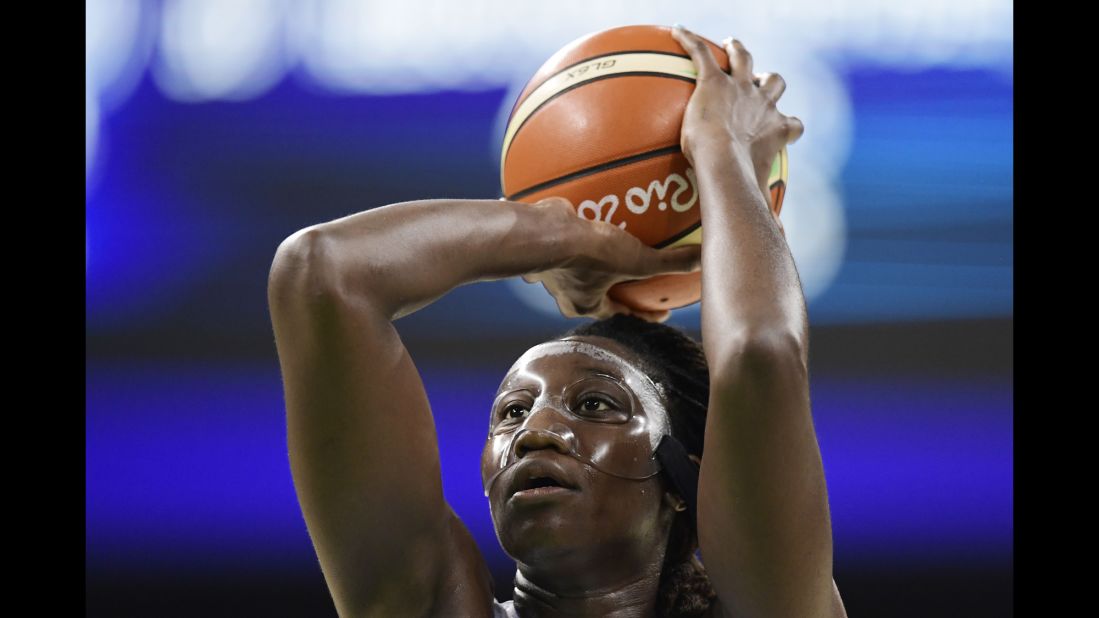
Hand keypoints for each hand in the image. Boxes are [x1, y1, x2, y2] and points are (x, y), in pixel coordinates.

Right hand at [522, 197, 701, 322]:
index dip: (643, 314)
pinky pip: (565, 234)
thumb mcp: (637, 260)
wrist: (541, 232)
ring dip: (595, 258)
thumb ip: (669, 262)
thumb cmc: (587, 254)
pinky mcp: (546, 238)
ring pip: (579, 266)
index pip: (621, 315)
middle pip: (597, 293)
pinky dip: (576, 227)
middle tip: (636, 276)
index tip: (660, 310)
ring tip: (614, 241)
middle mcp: (566, 290)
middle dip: (615, 287)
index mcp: (586, 303)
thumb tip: (703, 260)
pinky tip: (591, 209)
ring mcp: (553, 265)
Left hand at [670, 26, 803, 230]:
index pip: (791, 126)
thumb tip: (765, 258)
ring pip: (744, 59)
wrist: (724, 164)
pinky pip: (700, 53)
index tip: (784, 127)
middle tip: (761, 81)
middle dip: (770, 80)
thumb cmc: (739, 190)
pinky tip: (675, 32)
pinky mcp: (714, 80)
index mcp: (776, 133)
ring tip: (730, 46)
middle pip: (775, 83)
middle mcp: (763, 105)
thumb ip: (760, 227)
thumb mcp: (754, 210)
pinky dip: (689, 42)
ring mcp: (740, 89)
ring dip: (738, 52)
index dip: (788, 125)